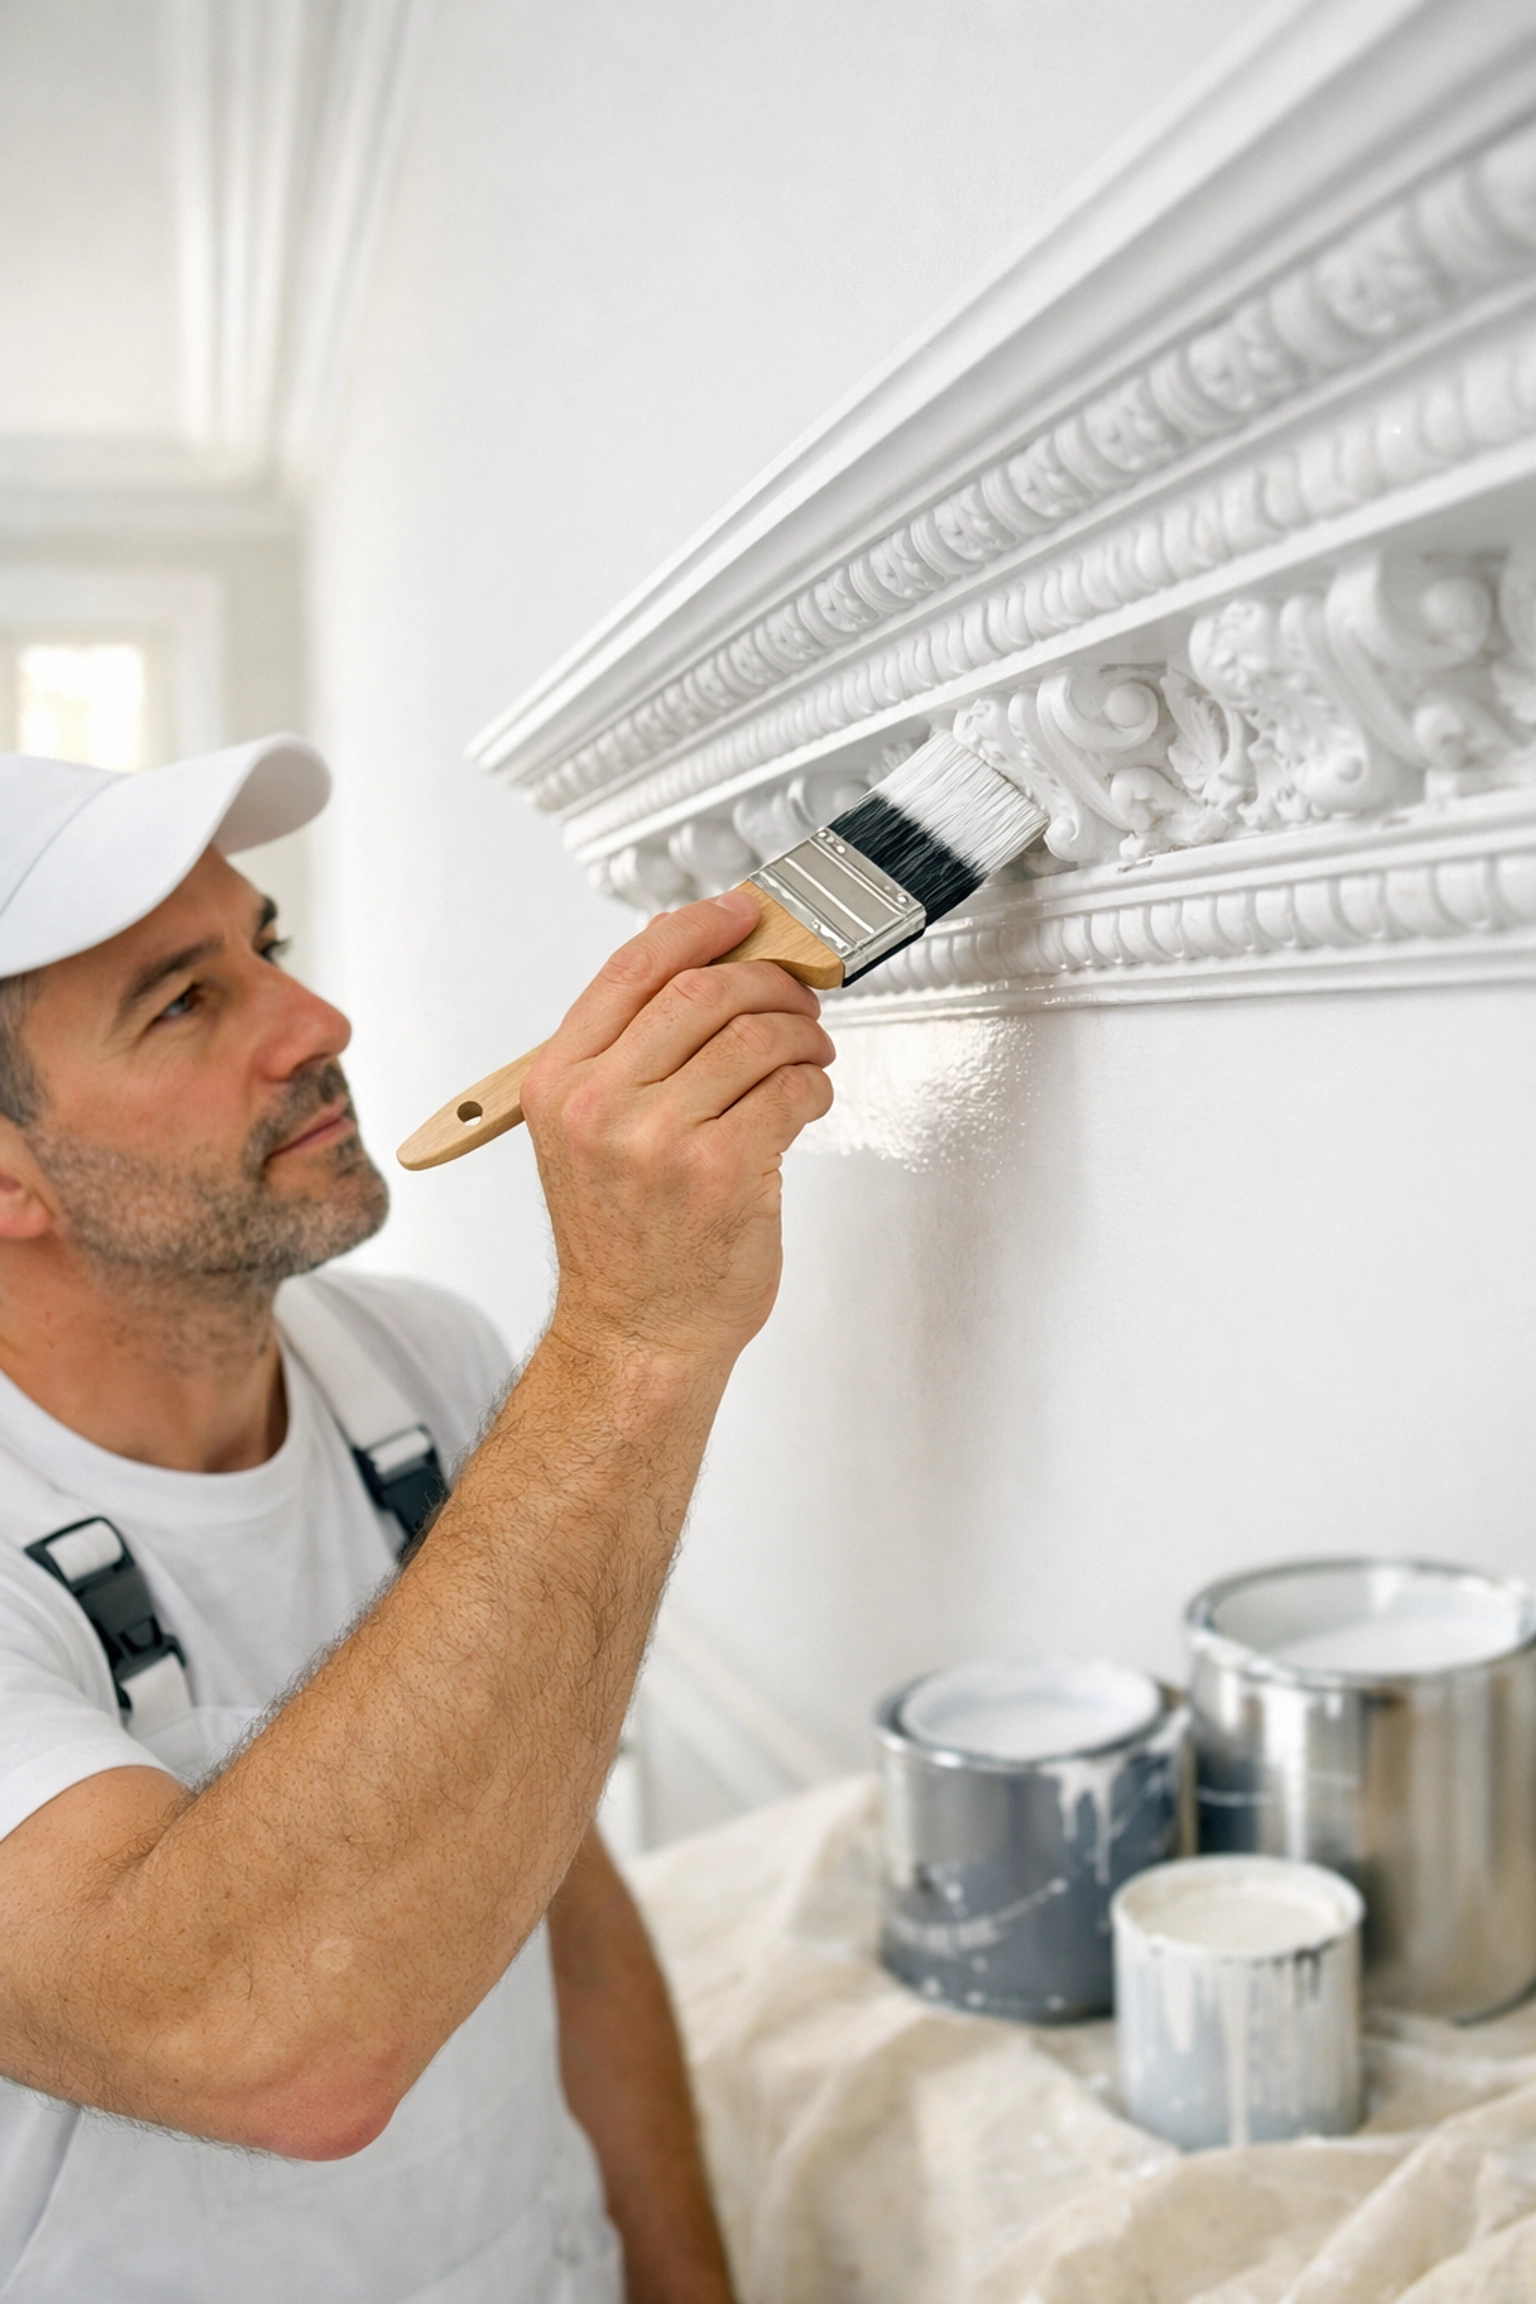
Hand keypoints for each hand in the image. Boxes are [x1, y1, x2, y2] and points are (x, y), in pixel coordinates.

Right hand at [519, 889, 834, 1365]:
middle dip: (768, 981)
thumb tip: (697, 963)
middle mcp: (601, 1105)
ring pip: (756, 1036)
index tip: (742, 914)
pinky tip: (807, 1100)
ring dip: (801, 1036)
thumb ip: (628, 1053)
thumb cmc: (624, 1240)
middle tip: (796, 995)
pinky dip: (814, 1087)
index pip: (634, 968)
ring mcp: (660, 1139)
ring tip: (808, 1054)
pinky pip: (790, 1092)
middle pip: (703, 990)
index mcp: (560, 1083)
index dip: (700, 926)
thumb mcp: (589, 1136)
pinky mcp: (723, 1172)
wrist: (637, 1335)